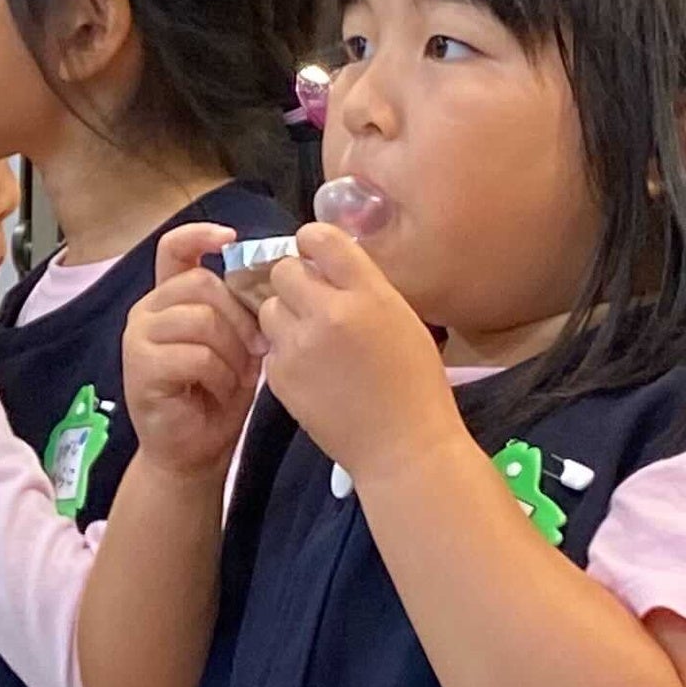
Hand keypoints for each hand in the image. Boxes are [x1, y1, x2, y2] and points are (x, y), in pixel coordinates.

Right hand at [121, 225, 261, 476]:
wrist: (194, 451)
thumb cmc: (218, 396)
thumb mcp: (238, 344)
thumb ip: (240, 310)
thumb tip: (268, 280)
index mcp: (170, 297)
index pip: (174, 248)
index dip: (200, 235)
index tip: (230, 239)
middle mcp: (148, 310)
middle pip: (202, 284)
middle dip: (240, 318)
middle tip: (255, 350)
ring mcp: (139, 337)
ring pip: (201, 319)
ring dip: (232, 352)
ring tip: (235, 378)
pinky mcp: (141, 367)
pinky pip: (196, 355)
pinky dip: (219, 376)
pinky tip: (219, 392)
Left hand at [253, 223, 463, 481]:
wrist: (404, 448)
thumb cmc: (416, 384)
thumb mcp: (403, 319)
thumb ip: (365, 287)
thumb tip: (330, 265)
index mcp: (367, 293)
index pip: (320, 237)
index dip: (313, 243)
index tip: (316, 256)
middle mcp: (329, 313)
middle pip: (284, 270)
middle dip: (296, 282)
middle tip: (313, 304)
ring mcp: (299, 347)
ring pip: (269, 308)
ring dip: (285, 317)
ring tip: (312, 340)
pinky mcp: (280, 378)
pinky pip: (270, 348)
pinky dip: (284, 354)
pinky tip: (311, 372)